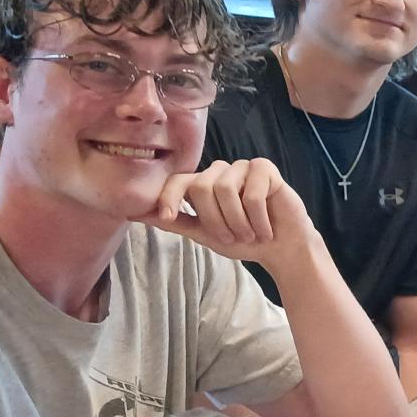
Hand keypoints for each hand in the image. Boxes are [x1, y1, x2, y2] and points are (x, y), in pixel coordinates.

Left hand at [139, 158, 316, 271]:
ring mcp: (243, 168)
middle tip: (232, 237)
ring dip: (237, 221)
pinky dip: (257, 217)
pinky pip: (251, 192)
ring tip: (250, 233)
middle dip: (215, 220)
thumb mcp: (203, 234)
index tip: (165, 217)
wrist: (281, 248)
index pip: (177, 181)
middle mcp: (220, 172)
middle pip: (201, 187)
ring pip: (224, 188)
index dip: (167, 196)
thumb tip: (135, 214)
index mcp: (203, 185)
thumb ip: (174, 221)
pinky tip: (266, 228)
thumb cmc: (244, 240)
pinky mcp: (265, 169)